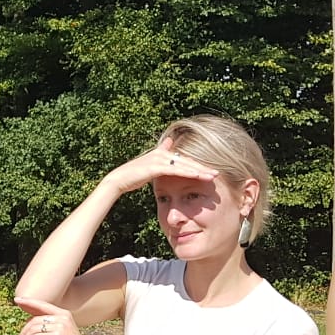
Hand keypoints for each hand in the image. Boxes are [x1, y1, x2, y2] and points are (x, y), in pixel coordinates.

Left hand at [16, 298, 93, 334]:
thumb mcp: (61, 332)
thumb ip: (50, 324)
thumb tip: (30, 322)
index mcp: (64, 314)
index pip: (42, 304)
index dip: (29, 301)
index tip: (17, 300)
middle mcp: (63, 317)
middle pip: (35, 320)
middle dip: (24, 330)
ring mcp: (61, 326)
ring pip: (34, 329)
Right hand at [101, 144, 216, 196]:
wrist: (117, 180)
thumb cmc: (132, 177)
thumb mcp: (148, 168)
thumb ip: (159, 163)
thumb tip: (167, 155)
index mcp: (161, 154)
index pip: (183, 160)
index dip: (197, 164)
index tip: (210, 170)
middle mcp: (161, 153)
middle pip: (187, 160)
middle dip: (203, 167)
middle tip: (217, 173)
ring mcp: (159, 159)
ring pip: (184, 164)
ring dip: (200, 170)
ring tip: (213, 175)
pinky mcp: (155, 166)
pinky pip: (176, 169)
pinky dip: (188, 172)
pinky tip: (198, 175)